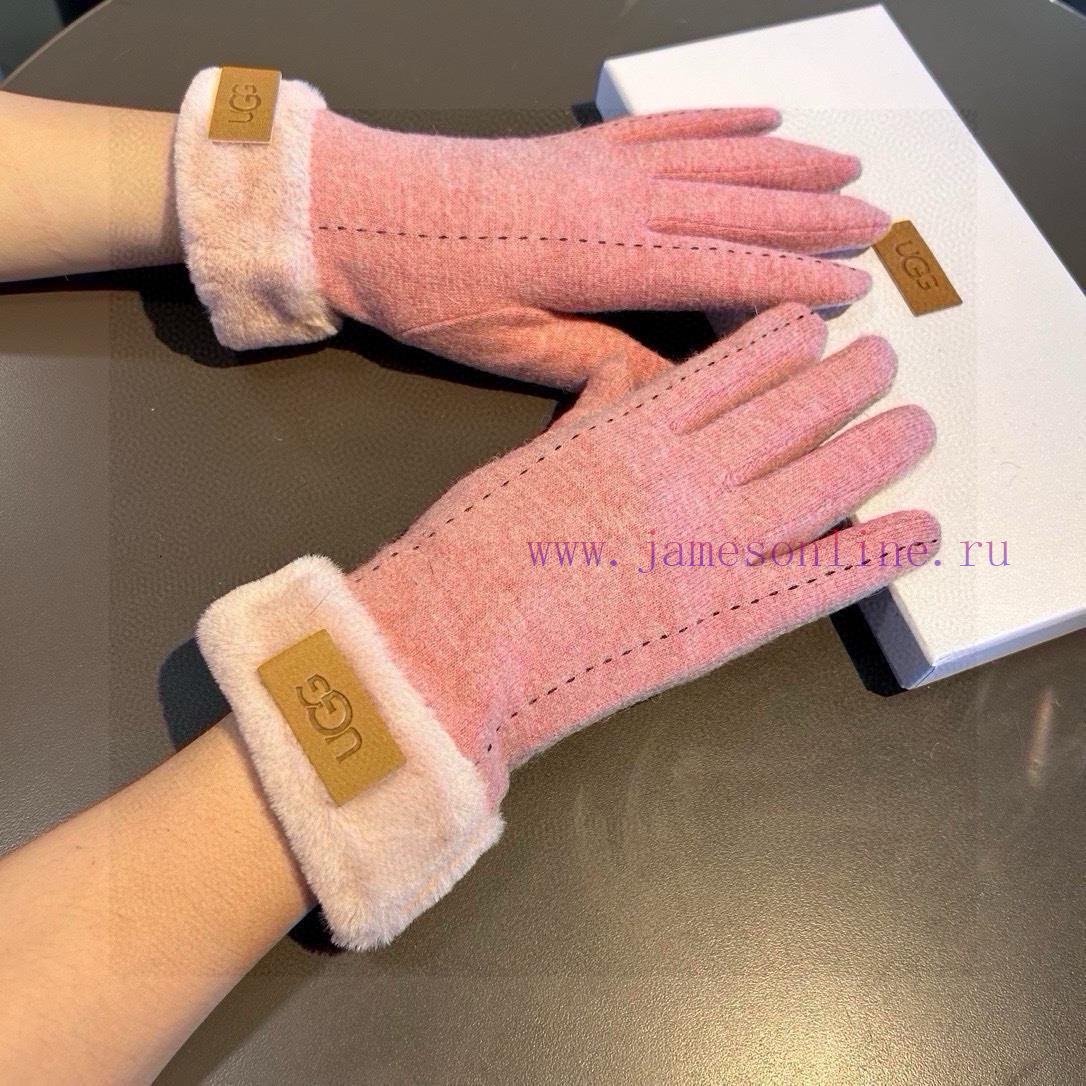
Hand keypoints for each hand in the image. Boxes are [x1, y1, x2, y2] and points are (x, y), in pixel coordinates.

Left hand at [176, 71, 888, 408]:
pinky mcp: (582, 147)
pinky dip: (723, 122)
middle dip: (813, 220)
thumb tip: (664, 383)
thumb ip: (591, 361)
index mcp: (602, 259)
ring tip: (847, 172)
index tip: (851, 288)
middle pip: (736, 207)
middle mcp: (616, 201)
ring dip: (787, 167)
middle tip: (879, 227)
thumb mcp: (504, 347)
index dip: (791, 280)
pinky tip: (763, 121)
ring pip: (716, 160)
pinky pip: (668, 127)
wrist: (361, 209)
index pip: (720, 270)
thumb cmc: (426, 286)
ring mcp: (602, 164)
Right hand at [197, 305, 937, 950]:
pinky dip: (878, 554)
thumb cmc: (469, 552)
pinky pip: (822, 580)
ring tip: (915, 425)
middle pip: (794, 411)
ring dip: (881, 447)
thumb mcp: (525, 459)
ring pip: (825, 480)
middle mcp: (689, 475)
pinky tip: (921, 531)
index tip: (818, 323)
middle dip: (849, 378)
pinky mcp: (726, 621)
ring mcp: (716, 548)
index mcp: (632, 429)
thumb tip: (625, 377)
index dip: (786, 339)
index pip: (733, 365)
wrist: (450, 651)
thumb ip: (589, 415)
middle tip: (882, 361)